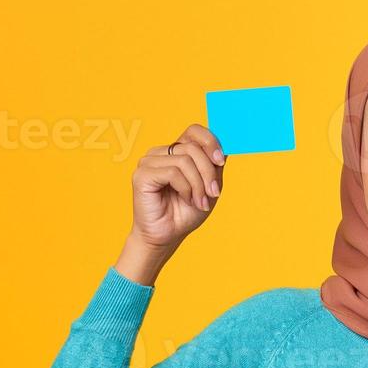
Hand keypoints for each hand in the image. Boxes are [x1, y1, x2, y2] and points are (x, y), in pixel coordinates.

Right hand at [117, 123, 225, 283]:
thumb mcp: (209, 186)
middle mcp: (161, 152)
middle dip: (208, 173)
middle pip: (193, 148)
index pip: (193, 131)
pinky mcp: (142, 174)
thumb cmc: (185, 213)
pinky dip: (186, 188)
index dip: (210, 142)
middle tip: (213, 194)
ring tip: (199, 202)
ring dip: (198, 185)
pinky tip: (186, 200)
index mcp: (176, 151)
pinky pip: (173, 172)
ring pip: (185, 160)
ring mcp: (149, 161)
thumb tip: (225, 148)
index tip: (221, 161)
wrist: (167, 236)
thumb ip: (214, 166)